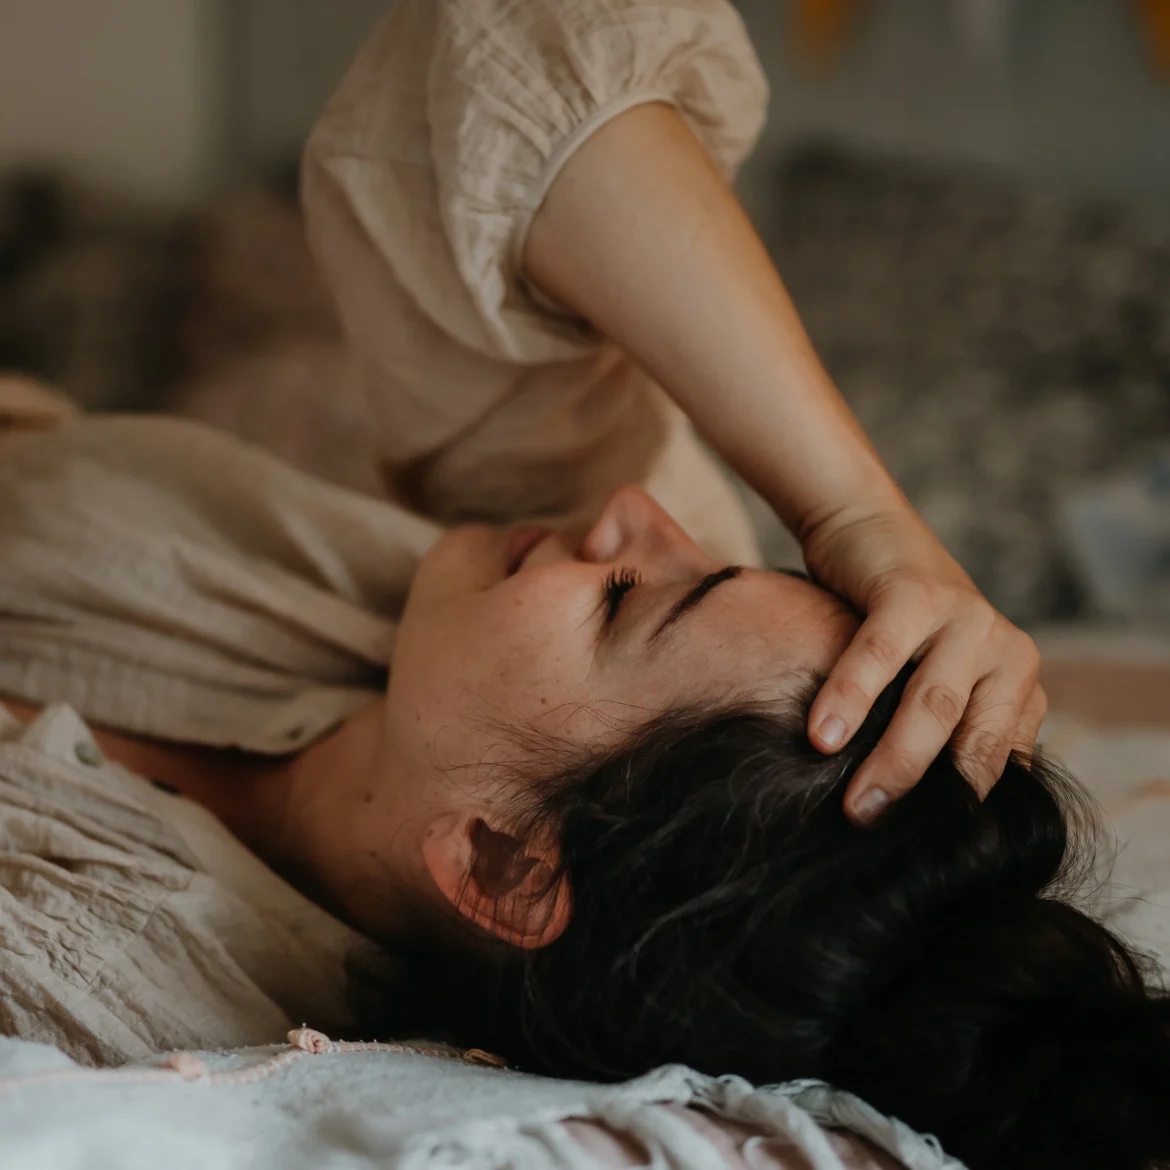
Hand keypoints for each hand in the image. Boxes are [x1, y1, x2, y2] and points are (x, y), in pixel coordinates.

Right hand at [802, 503, 1046, 825]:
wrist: (868, 530)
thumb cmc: (890, 624)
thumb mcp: (924, 680)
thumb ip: (931, 735)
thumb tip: (897, 818)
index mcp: (1017, 686)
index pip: (996, 768)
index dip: (956, 814)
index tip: (912, 853)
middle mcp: (1006, 653)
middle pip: (969, 743)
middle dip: (920, 794)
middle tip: (872, 828)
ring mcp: (968, 618)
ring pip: (934, 705)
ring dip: (892, 758)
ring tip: (854, 802)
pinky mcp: (918, 591)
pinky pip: (882, 654)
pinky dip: (851, 696)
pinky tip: (824, 734)